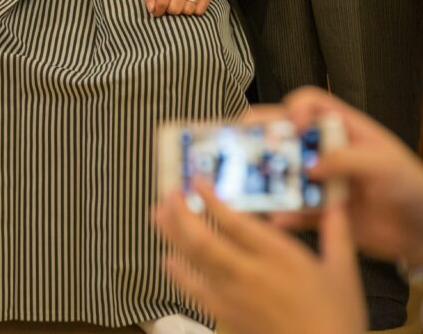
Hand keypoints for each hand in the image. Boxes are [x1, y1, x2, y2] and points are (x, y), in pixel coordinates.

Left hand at [144, 0, 210, 16]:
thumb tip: (152, 10)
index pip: (162, 3)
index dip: (158, 11)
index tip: (158, 11)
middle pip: (175, 9)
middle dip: (171, 10)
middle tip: (171, 5)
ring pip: (187, 11)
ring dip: (183, 11)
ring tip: (181, 3)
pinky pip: (199, 11)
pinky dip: (194, 11)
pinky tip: (191, 3)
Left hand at [155, 183, 366, 333]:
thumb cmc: (336, 320)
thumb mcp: (343, 274)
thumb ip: (337, 235)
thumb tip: (337, 207)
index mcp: (279, 257)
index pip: (235, 221)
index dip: (211, 199)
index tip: (197, 181)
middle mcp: (249, 273)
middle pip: (202, 238)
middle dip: (180, 213)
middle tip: (168, 194)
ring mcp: (233, 296)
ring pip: (192, 261)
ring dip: (171, 236)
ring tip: (158, 216)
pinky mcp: (225, 316)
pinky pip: (193, 291)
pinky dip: (177, 273)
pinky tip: (168, 260)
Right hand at [269, 87, 422, 266]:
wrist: (421, 232)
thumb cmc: (412, 187)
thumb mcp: (386, 164)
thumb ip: (349, 159)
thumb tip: (311, 166)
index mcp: (342, 129)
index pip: (310, 103)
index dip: (294, 108)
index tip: (290, 127)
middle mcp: (324, 151)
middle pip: (283, 134)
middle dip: (261, 140)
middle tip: (242, 149)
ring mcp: (319, 180)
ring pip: (281, 173)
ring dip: (265, 179)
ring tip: (252, 187)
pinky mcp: (317, 211)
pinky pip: (292, 210)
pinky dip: (282, 214)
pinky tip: (278, 218)